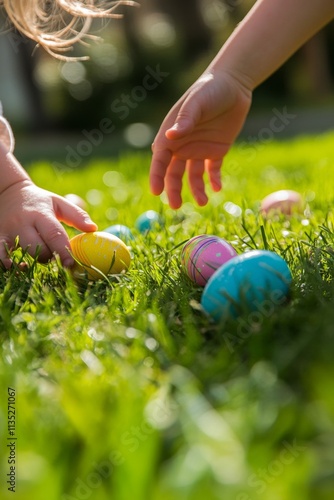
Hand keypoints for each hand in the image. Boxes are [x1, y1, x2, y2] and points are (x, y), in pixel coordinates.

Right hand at [0, 180, 96, 268]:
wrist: (8, 193)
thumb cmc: (40, 201)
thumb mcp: (58, 203)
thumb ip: (77, 215)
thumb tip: (94, 229)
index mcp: (40, 214)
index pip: (54, 234)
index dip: (63, 251)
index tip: (72, 264)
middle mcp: (23, 223)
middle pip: (39, 249)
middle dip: (52, 258)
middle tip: (60, 260)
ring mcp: (9, 232)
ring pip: (22, 254)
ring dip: (35, 262)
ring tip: (44, 258)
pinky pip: (1, 257)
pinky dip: (10, 265)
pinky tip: (21, 267)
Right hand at [150, 70, 251, 207]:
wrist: (234, 84)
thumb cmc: (210, 89)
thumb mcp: (197, 102)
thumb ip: (185, 120)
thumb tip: (170, 136)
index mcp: (171, 135)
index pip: (160, 160)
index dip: (156, 176)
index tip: (156, 192)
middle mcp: (182, 145)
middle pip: (173, 173)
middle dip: (173, 190)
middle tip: (176, 206)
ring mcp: (199, 150)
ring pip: (193, 176)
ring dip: (196, 190)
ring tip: (203, 202)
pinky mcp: (216, 151)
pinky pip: (212, 171)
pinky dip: (214, 180)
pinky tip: (218, 187)